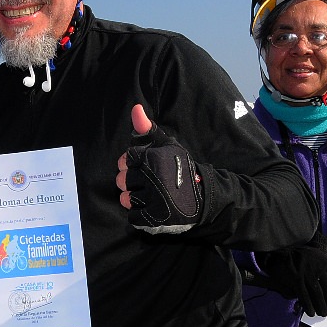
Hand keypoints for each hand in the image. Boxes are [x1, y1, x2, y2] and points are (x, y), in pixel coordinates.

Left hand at [117, 104, 202, 233]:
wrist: (204, 196)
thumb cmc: (181, 168)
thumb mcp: (167, 145)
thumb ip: (147, 128)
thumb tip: (135, 108)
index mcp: (154, 159)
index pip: (125, 160)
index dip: (132, 164)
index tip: (145, 166)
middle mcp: (153, 178)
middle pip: (122, 180)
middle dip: (131, 181)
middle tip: (148, 182)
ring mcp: (155, 200)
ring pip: (126, 199)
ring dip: (134, 199)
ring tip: (150, 195)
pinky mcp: (156, 218)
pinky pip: (133, 217)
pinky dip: (139, 214)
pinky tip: (151, 207)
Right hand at [255, 232, 326, 316]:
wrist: (278, 252)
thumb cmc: (297, 255)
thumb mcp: (313, 254)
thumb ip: (324, 265)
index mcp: (323, 260)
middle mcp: (317, 267)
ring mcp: (306, 274)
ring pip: (318, 293)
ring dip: (322, 306)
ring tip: (323, 313)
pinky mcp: (296, 280)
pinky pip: (305, 296)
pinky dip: (309, 306)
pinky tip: (311, 312)